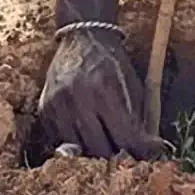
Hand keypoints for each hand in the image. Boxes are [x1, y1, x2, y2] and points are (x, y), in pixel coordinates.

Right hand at [39, 29, 160, 159]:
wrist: (83, 37)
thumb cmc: (113, 64)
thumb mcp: (133, 87)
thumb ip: (138, 121)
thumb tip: (149, 154)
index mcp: (104, 91)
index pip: (124, 138)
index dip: (139, 151)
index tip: (148, 156)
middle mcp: (78, 99)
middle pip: (100, 150)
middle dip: (116, 155)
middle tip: (125, 152)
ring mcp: (57, 105)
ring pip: (79, 151)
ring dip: (94, 151)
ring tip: (106, 142)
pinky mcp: (45, 109)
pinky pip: (61, 141)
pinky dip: (75, 142)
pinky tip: (86, 130)